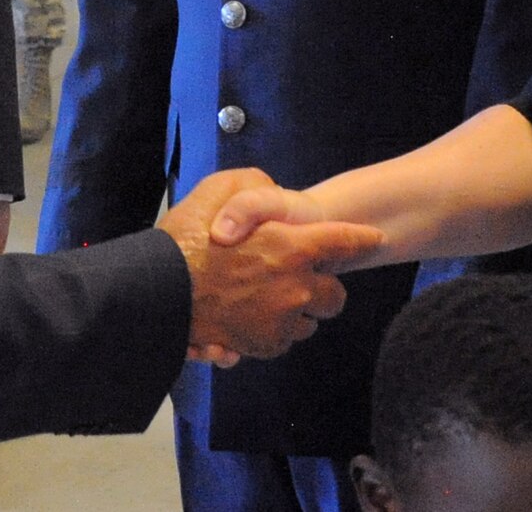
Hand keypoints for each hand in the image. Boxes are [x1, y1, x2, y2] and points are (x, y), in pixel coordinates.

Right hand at [159, 169, 381, 364]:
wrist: (157, 294)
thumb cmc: (186, 240)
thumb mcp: (219, 190)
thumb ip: (255, 187)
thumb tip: (273, 190)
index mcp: (292, 246)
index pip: (344, 241)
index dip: (362, 239)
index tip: (374, 238)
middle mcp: (296, 287)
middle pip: (335, 296)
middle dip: (321, 287)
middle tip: (296, 277)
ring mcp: (282, 320)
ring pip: (308, 322)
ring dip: (295, 311)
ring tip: (264, 297)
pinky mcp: (264, 346)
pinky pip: (283, 340)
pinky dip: (271, 330)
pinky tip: (248, 316)